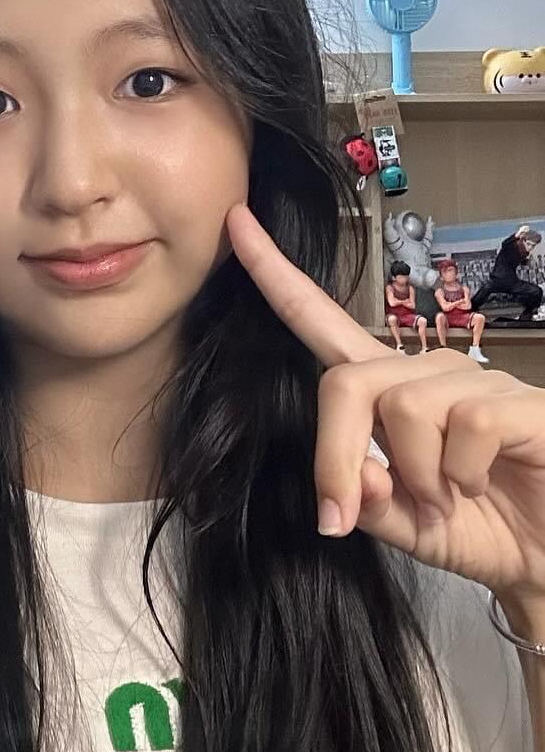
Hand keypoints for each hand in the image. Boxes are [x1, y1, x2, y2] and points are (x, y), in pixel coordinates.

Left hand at [227, 203, 544, 640]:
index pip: (319, 321)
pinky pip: (464, 425)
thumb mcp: (405, 524)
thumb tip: (355, 477)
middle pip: (345, 384)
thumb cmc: (480, 529)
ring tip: (452, 497)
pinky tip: (484, 484)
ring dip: (420, 478)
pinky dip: (462, 475)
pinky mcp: (516, 401)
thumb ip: (367, 500)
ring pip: (404, 409)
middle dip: (337, 459)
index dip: (275, 274)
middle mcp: (424, 370)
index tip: (234, 222)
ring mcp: (474, 380)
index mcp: (385, 389)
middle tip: (357, 513)